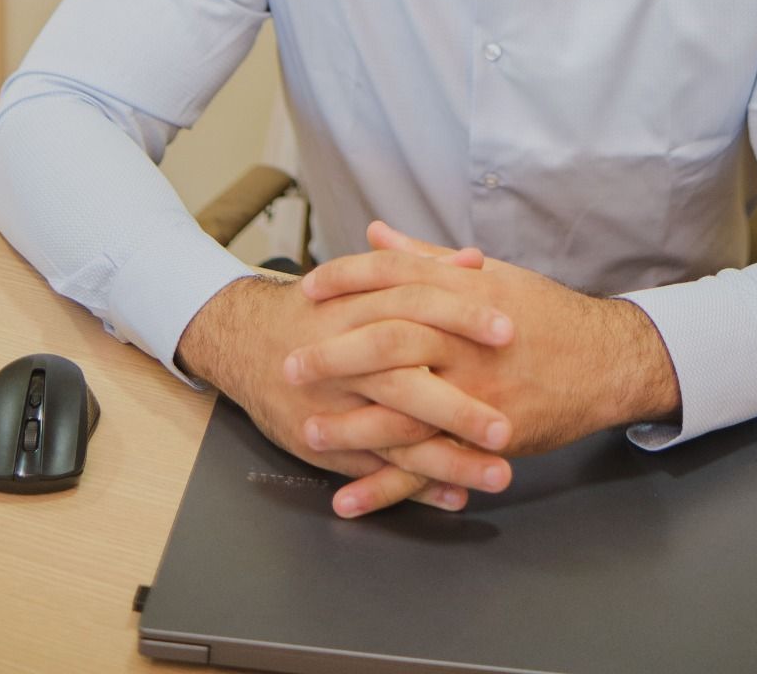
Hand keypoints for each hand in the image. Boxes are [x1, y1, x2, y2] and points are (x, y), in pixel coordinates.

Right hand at [175, 267, 514, 517]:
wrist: (245, 338)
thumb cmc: (321, 307)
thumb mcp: (364, 280)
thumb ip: (421, 268)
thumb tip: (475, 260)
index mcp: (360, 307)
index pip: (416, 306)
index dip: (462, 316)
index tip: (510, 331)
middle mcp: (346, 358)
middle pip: (403, 381)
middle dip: (456, 407)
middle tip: (506, 427)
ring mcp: (333, 406)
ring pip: (392, 435)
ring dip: (446, 458)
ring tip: (499, 474)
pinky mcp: (322, 444)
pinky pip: (371, 468)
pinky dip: (412, 486)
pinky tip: (454, 496)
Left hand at [290, 222, 680, 458]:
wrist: (604, 359)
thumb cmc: (542, 312)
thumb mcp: (489, 274)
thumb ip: (425, 257)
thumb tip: (376, 234)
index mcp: (464, 291)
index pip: (394, 277)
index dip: (346, 281)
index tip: (307, 289)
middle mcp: (467, 340)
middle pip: (390, 341)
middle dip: (335, 355)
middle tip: (291, 364)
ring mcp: (478, 392)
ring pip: (406, 412)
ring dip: (352, 426)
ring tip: (308, 430)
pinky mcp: (487, 440)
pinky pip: (429, 468)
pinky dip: (387, 487)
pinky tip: (350, 499)